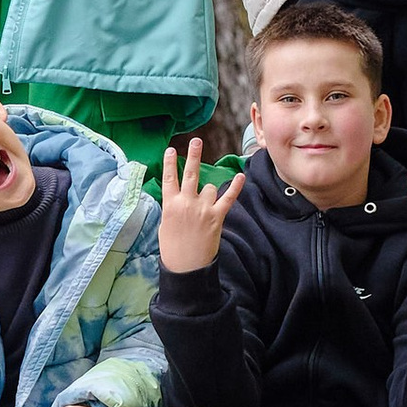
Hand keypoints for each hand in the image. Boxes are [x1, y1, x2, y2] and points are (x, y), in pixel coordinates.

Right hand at [156, 138, 247, 274]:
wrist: (186, 266)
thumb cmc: (172, 247)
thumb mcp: (165, 224)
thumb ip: (173, 207)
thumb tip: (180, 196)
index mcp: (170, 204)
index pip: (169, 178)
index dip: (170, 163)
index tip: (172, 149)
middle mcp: (186, 203)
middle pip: (190, 173)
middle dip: (193, 155)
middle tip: (195, 141)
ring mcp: (202, 209)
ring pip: (209, 187)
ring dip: (209, 192)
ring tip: (203, 209)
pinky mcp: (217, 217)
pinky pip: (227, 198)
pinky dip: (235, 187)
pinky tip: (240, 176)